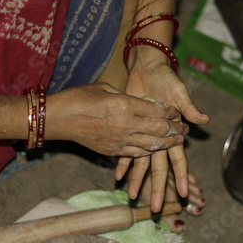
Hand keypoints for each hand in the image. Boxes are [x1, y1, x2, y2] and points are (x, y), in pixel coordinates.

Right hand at [45, 83, 188, 156]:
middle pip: (158, 129)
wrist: (58, 119)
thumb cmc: (79, 98)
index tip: (178, 112)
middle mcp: (126, 124)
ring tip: (178, 141)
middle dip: (175, 129)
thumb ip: (125, 96)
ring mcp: (119, 140)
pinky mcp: (112, 151)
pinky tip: (156, 150)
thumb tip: (141, 102)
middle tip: (185, 129)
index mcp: (125, 105)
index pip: (157, 110)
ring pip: (151, 145)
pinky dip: (149, 152)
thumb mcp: (105, 88)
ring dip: (167, 143)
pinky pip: (136, 154)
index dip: (171, 112)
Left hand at [115, 58, 209, 211]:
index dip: (181, 176)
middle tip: (155, 207)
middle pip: (159, 168)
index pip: (178, 159)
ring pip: (142, 163)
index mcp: (174, 132)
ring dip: (138, 179)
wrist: (147, 70)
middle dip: (158, 187)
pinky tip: (117, 174)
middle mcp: (161, 139)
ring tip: (132, 195)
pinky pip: (127, 150)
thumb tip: (204, 120)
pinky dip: (123, 162)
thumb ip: (188, 106)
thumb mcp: (178, 91)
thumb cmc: (167, 79)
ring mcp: (146, 136)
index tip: (182, 193)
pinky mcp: (132, 130)